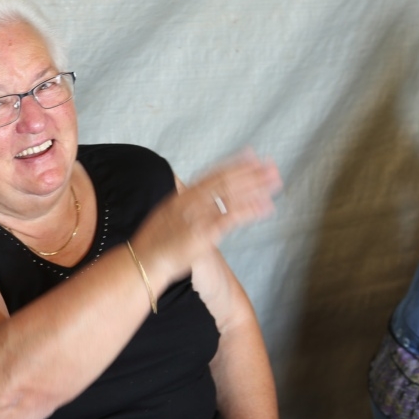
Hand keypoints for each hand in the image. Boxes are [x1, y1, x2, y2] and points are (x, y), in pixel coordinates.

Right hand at [136, 150, 280, 281]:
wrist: (143, 262)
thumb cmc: (152, 246)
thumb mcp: (163, 218)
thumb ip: (179, 206)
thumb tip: (185, 195)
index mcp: (182, 197)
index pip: (213, 174)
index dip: (234, 164)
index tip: (251, 156)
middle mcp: (191, 202)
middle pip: (226, 181)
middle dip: (251, 172)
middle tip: (272, 165)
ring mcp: (198, 216)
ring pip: (232, 195)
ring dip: (256, 187)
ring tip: (276, 181)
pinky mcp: (205, 233)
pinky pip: (233, 218)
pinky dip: (251, 211)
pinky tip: (266, 207)